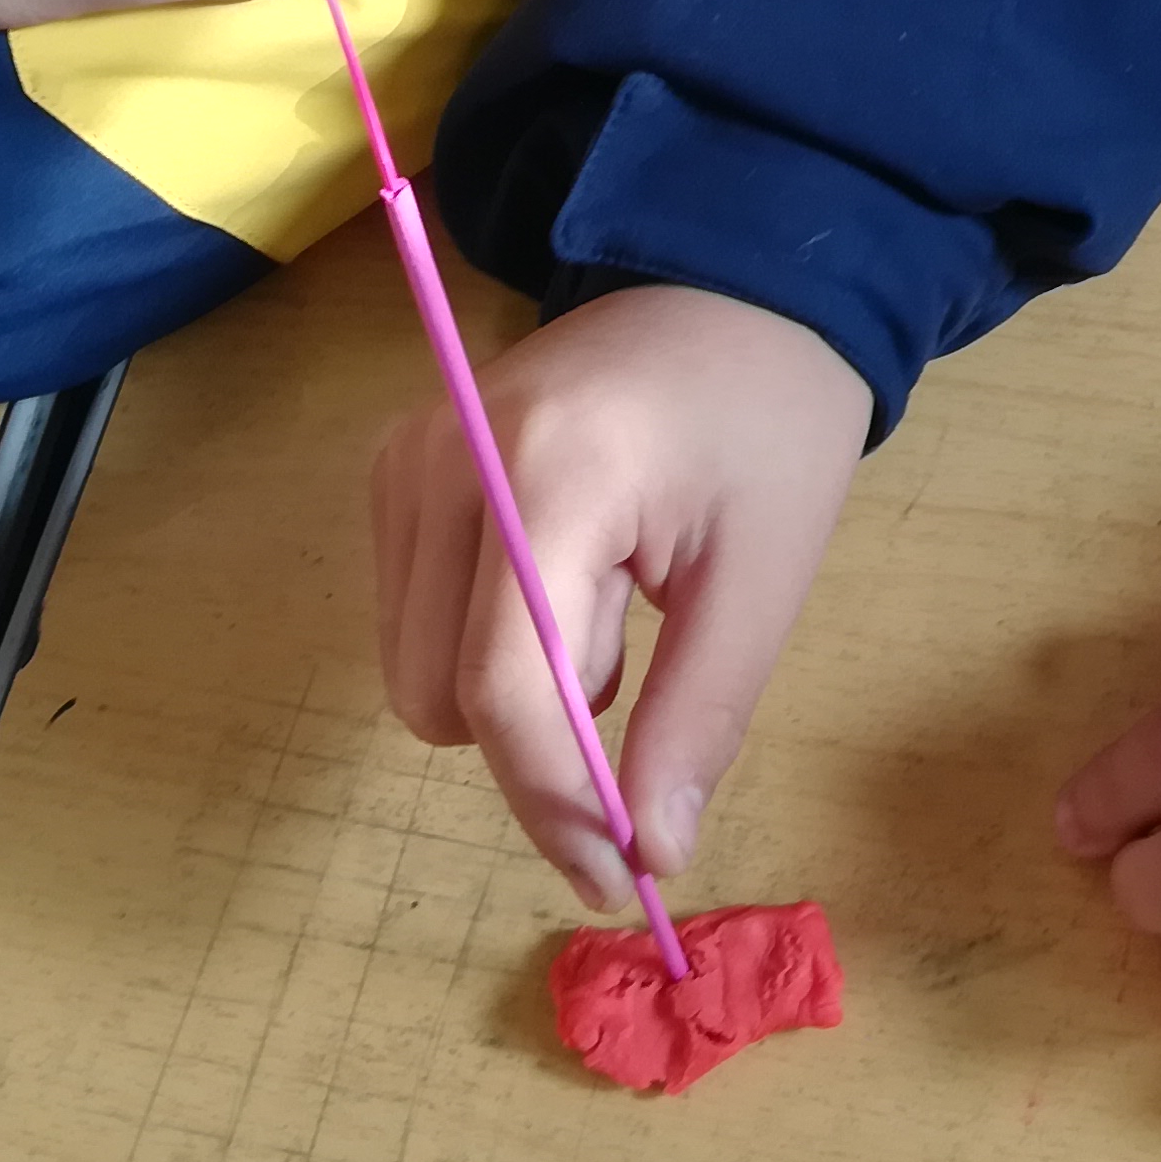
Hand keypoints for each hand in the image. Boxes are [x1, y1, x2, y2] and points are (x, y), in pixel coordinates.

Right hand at [372, 284, 874, 907]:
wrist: (730, 286)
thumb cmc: (766, 422)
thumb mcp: (765, 575)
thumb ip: (698, 716)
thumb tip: (649, 854)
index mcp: (547, 472)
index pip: (505, 686)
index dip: (555, 803)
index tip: (622, 875)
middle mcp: (442, 458)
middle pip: (443, 696)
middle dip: (543, 740)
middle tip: (648, 671)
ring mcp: (404, 459)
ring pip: (416, 673)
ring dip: (517, 690)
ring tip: (615, 602)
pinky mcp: (394, 469)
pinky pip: (413, 622)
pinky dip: (488, 645)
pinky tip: (569, 581)